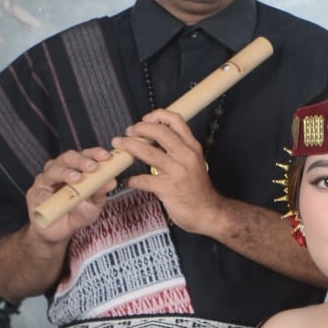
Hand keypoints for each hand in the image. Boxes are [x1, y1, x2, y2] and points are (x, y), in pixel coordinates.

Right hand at [24, 147, 115, 246]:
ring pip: (53, 170)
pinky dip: (48, 192)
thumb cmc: (77, 213)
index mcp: (75, 168)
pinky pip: (40, 190)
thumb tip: (112, 181)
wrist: (59, 232)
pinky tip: (55, 196)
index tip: (107, 157)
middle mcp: (59, 170)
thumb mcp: (93, 205)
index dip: (95, 153)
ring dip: (65, 172)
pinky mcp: (34, 194)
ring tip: (77, 179)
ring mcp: (45, 180)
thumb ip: (100, 193)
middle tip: (92, 167)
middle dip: (81, 160)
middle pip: (67, 157)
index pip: (85, 155)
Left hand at [115, 110, 224, 234]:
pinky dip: (131, 180)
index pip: (175, 120)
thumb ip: (177, 149)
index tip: (145, 119)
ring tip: (120, 145)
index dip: (157, 115)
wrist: (208, 212)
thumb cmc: (198, 189)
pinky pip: (142, 179)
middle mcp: (185, 155)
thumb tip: (154, 139)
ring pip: (147, 151)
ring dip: (129, 146)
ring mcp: (176, 171)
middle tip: (128, 132)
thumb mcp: (193, 162)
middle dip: (139, 129)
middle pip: (159, 131)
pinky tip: (128, 181)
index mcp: (192, 147)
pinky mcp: (167, 188)